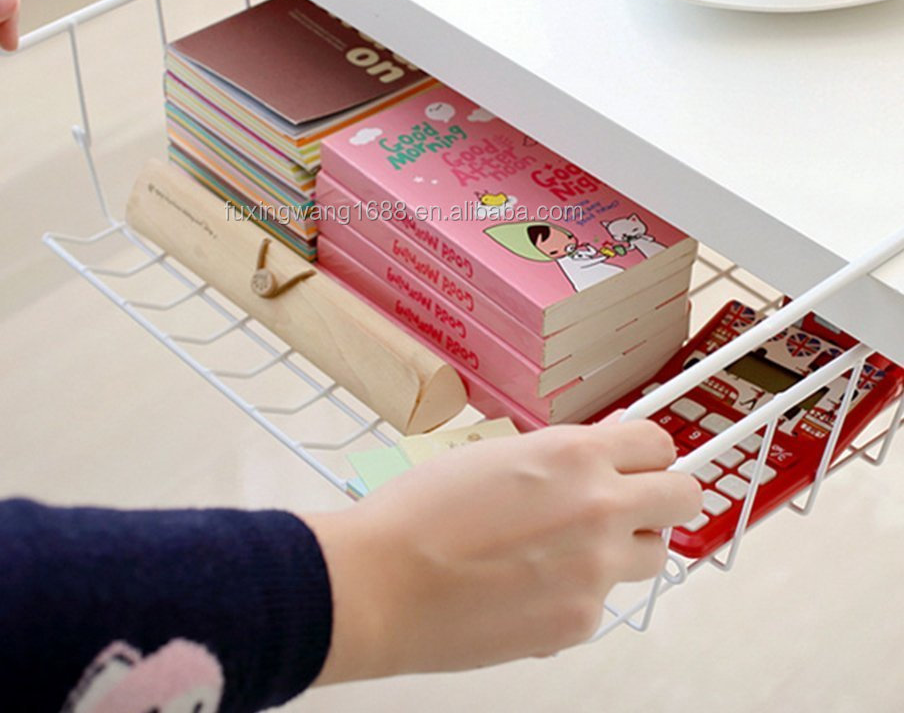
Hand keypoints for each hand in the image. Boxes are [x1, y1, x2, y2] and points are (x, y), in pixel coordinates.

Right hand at [303, 420, 700, 682]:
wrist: (382, 582)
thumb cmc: (420, 512)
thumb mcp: (495, 454)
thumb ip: (557, 458)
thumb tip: (592, 463)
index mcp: (575, 455)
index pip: (658, 443)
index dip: (645, 452)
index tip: (636, 461)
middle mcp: (600, 508)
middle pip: (683, 497)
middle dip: (661, 497)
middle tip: (630, 503)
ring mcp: (597, 571)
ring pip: (653, 555)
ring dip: (624, 547)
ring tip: (568, 549)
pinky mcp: (580, 623)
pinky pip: (602, 601)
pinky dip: (577, 593)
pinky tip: (527, 586)